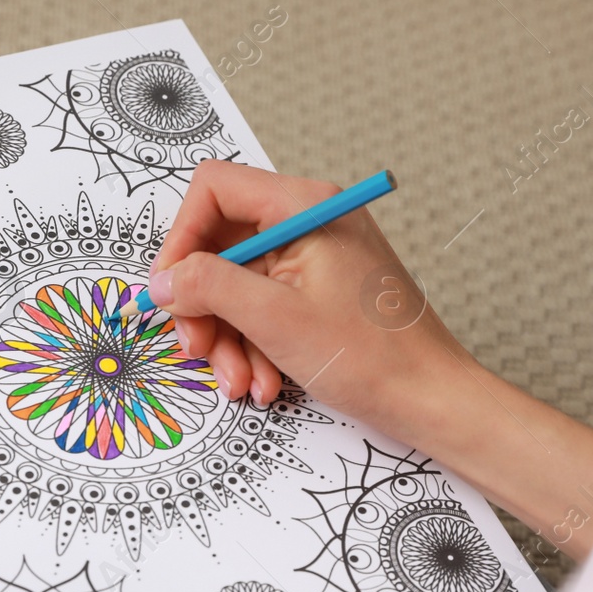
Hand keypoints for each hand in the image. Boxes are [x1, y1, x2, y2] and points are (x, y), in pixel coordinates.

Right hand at [153, 160, 592, 563]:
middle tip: (197, 349)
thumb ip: (208, 286)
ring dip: (228, 338)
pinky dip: (255, 347)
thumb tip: (161, 279)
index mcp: (303, 206)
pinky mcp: (320, 296)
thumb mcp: (273, 317)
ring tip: (241, 382)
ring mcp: (315, 261)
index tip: (170, 291)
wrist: (431, 401)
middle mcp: (309, 223)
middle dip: (204, 304)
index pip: (214, 190)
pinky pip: (264, 310)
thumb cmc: (372, 356)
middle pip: (221, 245)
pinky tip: (265, 383)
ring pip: (238, 286)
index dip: (182, 239)